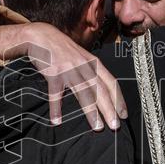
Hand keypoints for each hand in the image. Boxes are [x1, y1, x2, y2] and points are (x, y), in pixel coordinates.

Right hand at [8, 22, 126, 130]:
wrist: (41, 36)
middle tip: (115, 125)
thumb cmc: (62, 49)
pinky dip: (56, 108)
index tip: (123, 114)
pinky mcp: (54, 73)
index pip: (111, 82)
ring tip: (97, 127)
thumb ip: (91, 71)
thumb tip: (101, 90)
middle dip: (109, 109)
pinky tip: (57, 121)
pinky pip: (56, 94)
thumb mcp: (82, 56)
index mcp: (93, 63)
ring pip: (84, 93)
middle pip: (100, 90)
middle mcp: (84, 66)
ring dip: (91, 112)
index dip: (119, 99)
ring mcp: (69, 69)